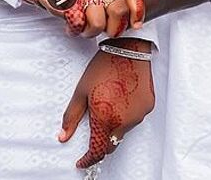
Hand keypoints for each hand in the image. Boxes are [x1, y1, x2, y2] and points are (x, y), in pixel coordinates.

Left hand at [59, 40, 154, 169]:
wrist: (129, 49)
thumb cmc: (103, 67)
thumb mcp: (81, 91)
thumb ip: (72, 116)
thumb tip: (63, 137)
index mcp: (104, 119)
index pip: (97, 151)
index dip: (88, 160)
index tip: (81, 162)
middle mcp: (123, 122)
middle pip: (110, 143)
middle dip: (100, 143)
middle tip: (94, 132)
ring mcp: (138, 116)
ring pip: (123, 131)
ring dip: (114, 125)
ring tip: (109, 103)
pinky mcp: (147, 107)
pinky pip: (135, 118)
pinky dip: (127, 115)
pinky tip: (122, 98)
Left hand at [81, 0, 210, 20]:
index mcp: (123, 16)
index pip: (89, 22)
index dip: (69, 13)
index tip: (51, 0)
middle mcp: (121, 18)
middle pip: (89, 19)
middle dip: (70, 8)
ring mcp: (122, 12)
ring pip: (95, 10)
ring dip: (79, 1)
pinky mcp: (124, 3)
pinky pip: (103, 2)